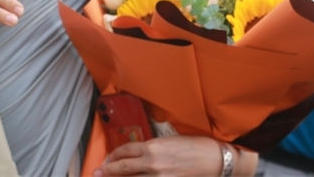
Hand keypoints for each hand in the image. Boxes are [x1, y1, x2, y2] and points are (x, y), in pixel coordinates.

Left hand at [94, 136, 256, 176]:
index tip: (106, 159)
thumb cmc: (197, 147)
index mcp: (152, 147)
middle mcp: (152, 163)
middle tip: (97, 173)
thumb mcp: (170, 141)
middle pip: (122, 168)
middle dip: (107, 171)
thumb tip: (139, 154)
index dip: (113, 156)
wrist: (216, 161)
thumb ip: (152, 148)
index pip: (124, 151)